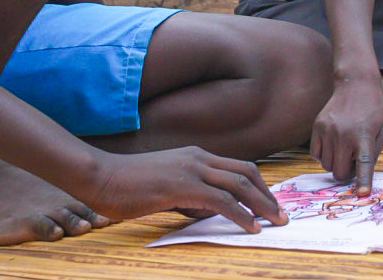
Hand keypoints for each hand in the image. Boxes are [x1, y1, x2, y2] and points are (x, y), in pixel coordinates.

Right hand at [86, 148, 284, 232]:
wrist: (101, 176)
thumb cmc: (126, 186)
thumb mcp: (164, 188)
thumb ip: (188, 197)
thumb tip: (205, 212)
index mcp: (196, 156)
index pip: (238, 168)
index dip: (258, 186)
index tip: (270, 204)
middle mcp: (199, 158)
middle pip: (247, 173)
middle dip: (268, 195)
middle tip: (281, 215)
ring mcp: (192, 170)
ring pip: (239, 185)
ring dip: (262, 205)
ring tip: (275, 222)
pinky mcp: (183, 186)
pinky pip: (222, 200)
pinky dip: (241, 214)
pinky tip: (250, 227)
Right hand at [311, 79, 382, 194]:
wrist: (355, 84)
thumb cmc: (373, 109)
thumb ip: (373, 153)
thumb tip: (361, 175)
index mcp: (364, 135)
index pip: (364, 162)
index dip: (363, 180)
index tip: (362, 194)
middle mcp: (344, 134)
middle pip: (339, 172)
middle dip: (347, 173)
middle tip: (355, 161)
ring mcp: (328, 130)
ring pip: (326, 165)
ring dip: (336, 163)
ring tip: (346, 149)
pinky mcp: (317, 127)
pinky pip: (316, 154)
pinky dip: (324, 156)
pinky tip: (334, 145)